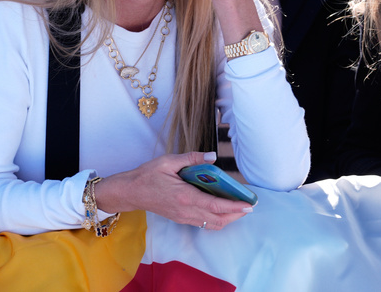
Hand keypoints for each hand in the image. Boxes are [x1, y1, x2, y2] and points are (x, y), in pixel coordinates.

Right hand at [95, 151, 251, 230]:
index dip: (235, 206)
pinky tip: (220, 209)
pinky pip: (203, 223)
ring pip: (212, 224)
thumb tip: (212, 157)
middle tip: (249, 206)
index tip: (249, 205)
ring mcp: (183, 217)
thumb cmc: (148, 175)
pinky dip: (216, 219)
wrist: (131, 191)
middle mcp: (186, 211)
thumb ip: (192, 159)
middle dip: (236, 215)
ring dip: (228, 219)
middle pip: (218, 219)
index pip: (216, 205)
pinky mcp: (180, 219)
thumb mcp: (168, 161)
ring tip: (238, 208)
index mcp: (185, 196)